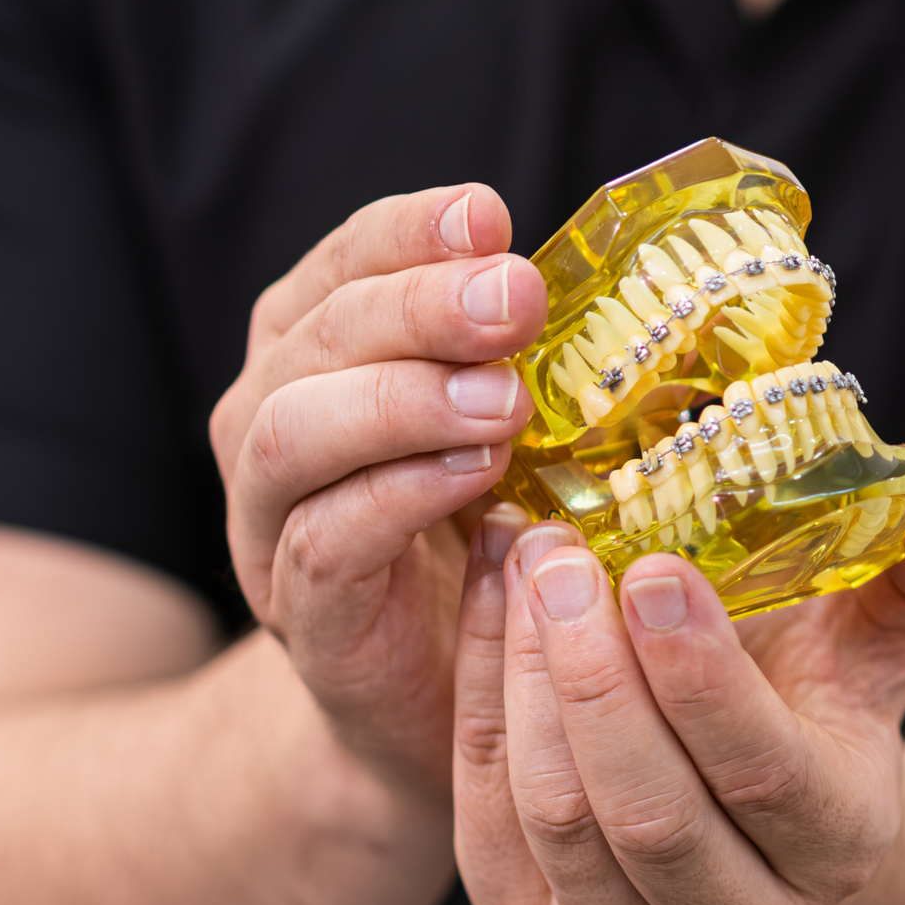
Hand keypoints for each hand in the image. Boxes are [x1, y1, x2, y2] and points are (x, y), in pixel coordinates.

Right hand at [209, 185, 545, 799]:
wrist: (434, 689)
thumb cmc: (477, 534)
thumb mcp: (502, 426)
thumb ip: (522, 358)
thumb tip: (634, 289)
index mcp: (316, 354)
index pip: (346, 264)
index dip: (411, 233)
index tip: (490, 216)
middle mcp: (269, 420)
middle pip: (318, 337)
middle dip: (420, 307)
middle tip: (516, 300)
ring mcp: (269, 522)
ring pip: (289, 434)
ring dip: (400, 402)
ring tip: (503, 401)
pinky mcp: (303, 613)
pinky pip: (323, 542)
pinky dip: (397, 499)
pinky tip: (476, 476)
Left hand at [453, 480, 904, 904]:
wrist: (743, 776)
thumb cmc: (811, 686)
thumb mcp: (882, 634)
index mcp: (836, 838)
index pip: (762, 774)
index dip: (700, 676)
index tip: (649, 568)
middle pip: (647, 813)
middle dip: (592, 674)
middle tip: (560, 554)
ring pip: (557, 818)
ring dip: (524, 676)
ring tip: (525, 559)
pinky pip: (488, 810)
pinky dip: (480, 693)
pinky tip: (493, 598)